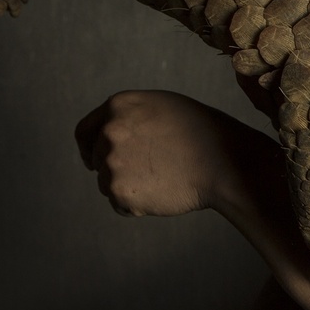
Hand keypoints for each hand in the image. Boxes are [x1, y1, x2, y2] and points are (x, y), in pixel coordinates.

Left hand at [75, 89, 273, 217]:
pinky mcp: (120, 192)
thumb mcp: (163, 108)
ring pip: (108, 183)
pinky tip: (163, 192)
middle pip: (98, 160)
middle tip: (151, 172)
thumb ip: (130, 116)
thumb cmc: (203, 134)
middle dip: (117, 168)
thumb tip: (107, 135)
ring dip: (128, 186)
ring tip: (164, 180)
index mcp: (119, 105)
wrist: (225, 163)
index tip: (93, 160)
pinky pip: (120, 204)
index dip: (88, 147)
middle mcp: (110, 131)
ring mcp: (113, 163)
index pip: (84, 131)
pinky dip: (137, 204)